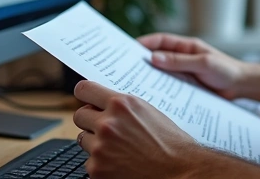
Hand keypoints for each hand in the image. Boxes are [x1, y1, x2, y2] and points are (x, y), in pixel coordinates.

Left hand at [73, 80, 201, 178]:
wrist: (180, 170)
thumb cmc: (170, 143)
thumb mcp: (149, 112)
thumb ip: (124, 106)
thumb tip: (104, 102)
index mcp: (121, 104)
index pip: (84, 89)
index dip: (85, 95)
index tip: (87, 100)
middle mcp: (108, 123)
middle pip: (79, 115)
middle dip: (90, 121)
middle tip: (104, 128)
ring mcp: (100, 147)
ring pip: (83, 139)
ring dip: (96, 143)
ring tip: (119, 148)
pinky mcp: (96, 169)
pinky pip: (90, 162)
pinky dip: (101, 164)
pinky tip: (120, 163)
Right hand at [138, 33, 246, 99]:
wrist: (241, 87)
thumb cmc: (226, 70)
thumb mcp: (203, 63)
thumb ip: (180, 61)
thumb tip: (153, 58)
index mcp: (186, 46)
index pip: (160, 41)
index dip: (144, 43)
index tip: (128, 50)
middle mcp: (182, 58)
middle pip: (157, 57)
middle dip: (141, 61)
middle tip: (124, 69)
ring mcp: (183, 72)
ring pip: (161, 73)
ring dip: (149, 77)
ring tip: (132, 85)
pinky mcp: (186, 86)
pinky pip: (169, 86)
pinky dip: (159, 90)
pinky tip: (151, 98)